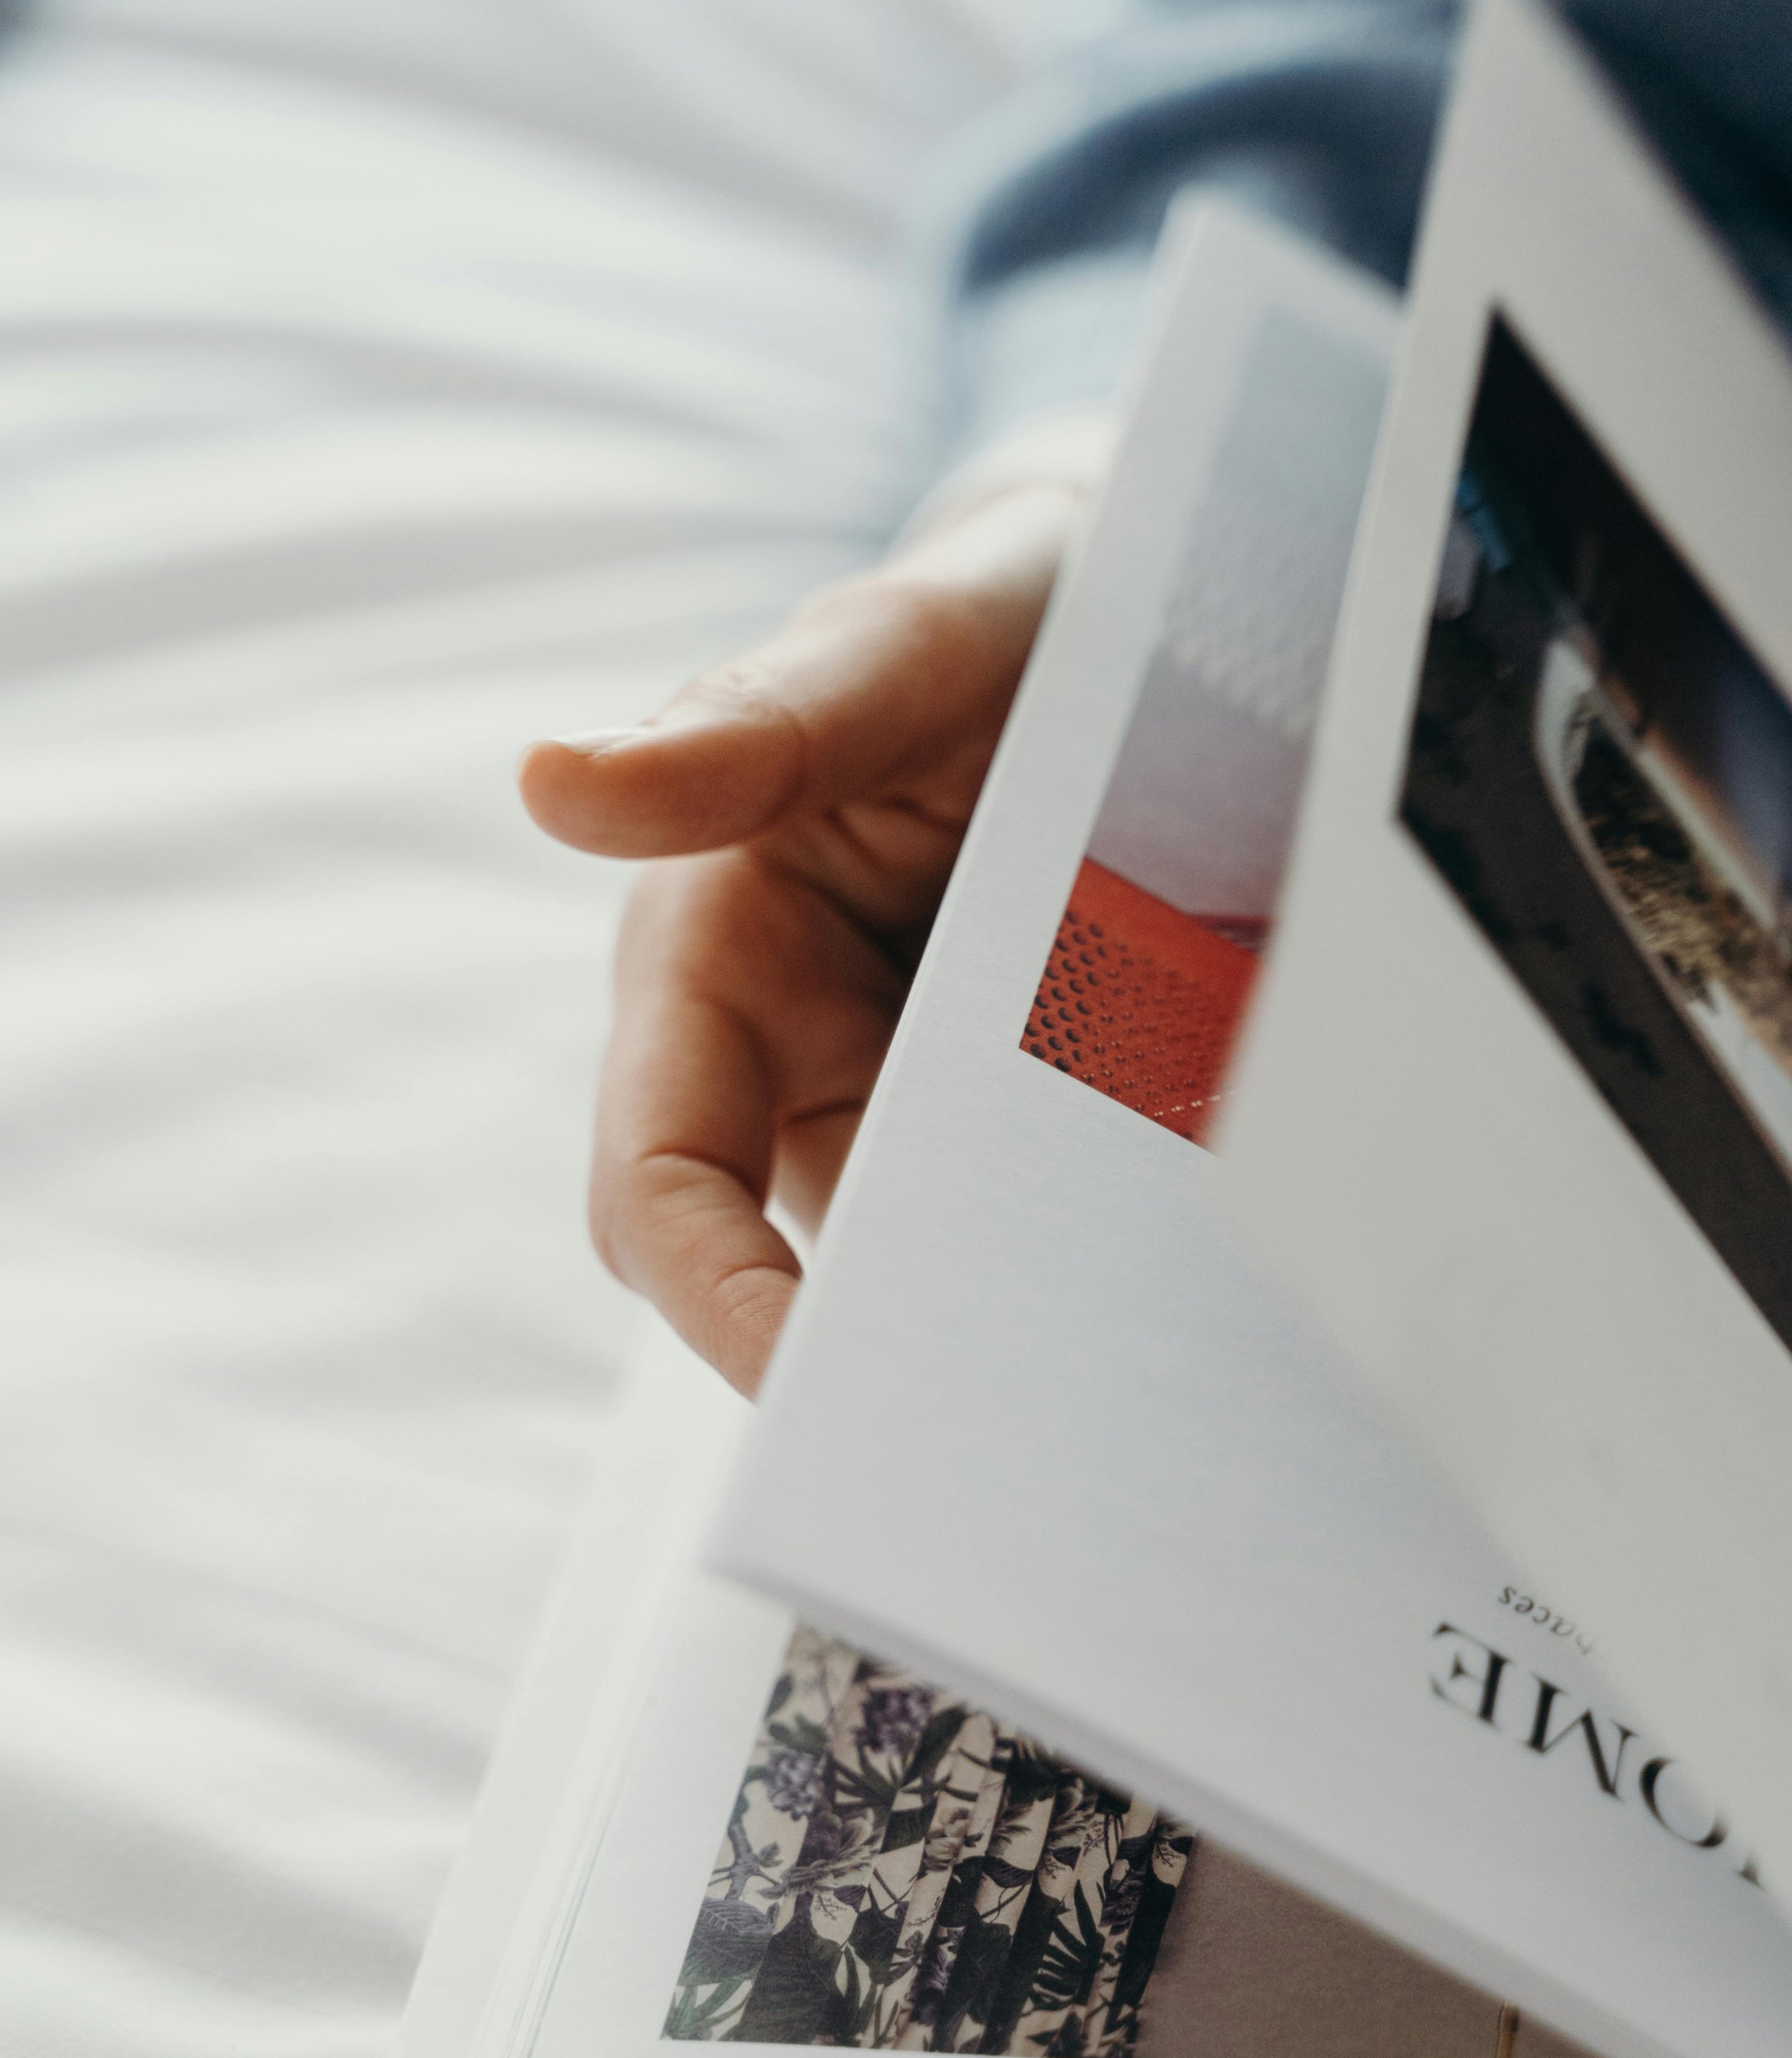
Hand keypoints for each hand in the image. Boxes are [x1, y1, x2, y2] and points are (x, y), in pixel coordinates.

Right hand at [519, 470, 1093, 1394]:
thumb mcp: (899, 652)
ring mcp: (913, 1099)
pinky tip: (1188, 1278)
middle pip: (791, 1269)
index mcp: (713, 959)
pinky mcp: (1025, 1120)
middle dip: (882, 1352)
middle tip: (1003, 1433)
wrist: (1153, 624)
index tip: (812, 1388)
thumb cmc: (991, 624)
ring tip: (1130, 1343)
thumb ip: (754, 726)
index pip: (664, 1180)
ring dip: (1013, 1311)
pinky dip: (1098, 1260)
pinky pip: (1048, 1229)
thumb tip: (546, 779)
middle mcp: (794, 1054)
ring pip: (938, 1267)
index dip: (714, 1296)